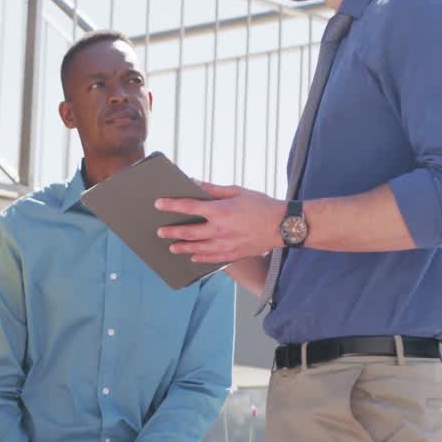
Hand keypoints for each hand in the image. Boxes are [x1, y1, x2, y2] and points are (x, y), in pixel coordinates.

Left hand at [155, 182, 285, 263]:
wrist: (282, 225)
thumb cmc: (261, 205)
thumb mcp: (237, 191)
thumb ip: (213, 189)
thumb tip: (194, 183)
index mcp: (220, 211)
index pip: (189, 206)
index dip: (171, 205)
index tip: (158, 204)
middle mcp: (220, 230)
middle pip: (188, 232)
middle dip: (172, 232)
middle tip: (160, 232)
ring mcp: (226, 244)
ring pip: (197, 249)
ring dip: (182, 248)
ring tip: (172, 247)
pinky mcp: (233, 254)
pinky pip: (212, 259)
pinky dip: (200, 258)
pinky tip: (193, 258)